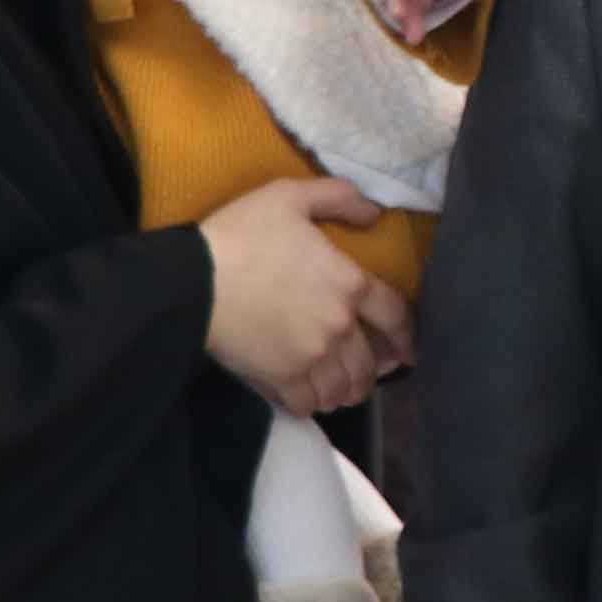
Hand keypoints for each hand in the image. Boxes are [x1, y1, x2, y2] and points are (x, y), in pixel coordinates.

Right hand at [197, 175, 411, 413]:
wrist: (194, 280)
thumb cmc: (243, 234)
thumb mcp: (290, 196)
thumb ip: (338, 198)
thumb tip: (374, 213)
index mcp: (350, 283)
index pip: (394, 315)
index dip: (405, 335)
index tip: (407, 351)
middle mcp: (339, 326)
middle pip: (369, 362)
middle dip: (372, 372)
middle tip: (366, 376)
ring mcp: (312, 356)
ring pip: (342, 387)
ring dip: (345, 392)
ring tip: (340, 392)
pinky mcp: (281, 378)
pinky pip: (308, 403)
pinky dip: (313, 404)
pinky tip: (309, 399)